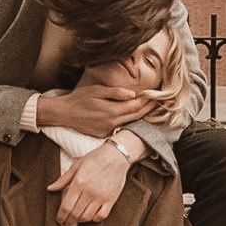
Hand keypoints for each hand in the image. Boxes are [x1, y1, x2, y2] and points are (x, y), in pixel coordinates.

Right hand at [38, 85, 153, 136]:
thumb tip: (133, 94)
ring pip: (130, 123)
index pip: (136, 106)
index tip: (158, 93)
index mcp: (111, 111)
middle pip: (137, 116)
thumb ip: (115, 93)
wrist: (64, 113)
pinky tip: (134, 114)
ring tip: (152, 107)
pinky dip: (129, 120)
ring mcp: (108, 131)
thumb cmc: (79, 98)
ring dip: (141, 115)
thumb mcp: (97, 91)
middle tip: (161, 100)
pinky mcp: (103, 134)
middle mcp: (112, 123)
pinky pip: (121, 127)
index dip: (148, 99)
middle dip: (149, 108)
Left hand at [48, 142, 128, 224]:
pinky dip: (95, 219)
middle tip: (66, 222)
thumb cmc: (95, 159)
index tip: (59, 219)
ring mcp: (101, 197)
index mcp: (78, 183)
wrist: (115, 156)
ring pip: (88, 217)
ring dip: (80, 220)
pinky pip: (102, 216)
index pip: (66, 206)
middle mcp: (89, 192)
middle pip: (76, 214)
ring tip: (77, 218)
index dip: (61, 216)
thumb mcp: (75, 166)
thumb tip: (50, 188)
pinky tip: (91, 215)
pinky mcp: (111, 199)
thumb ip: (62, 180)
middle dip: (69, 220)